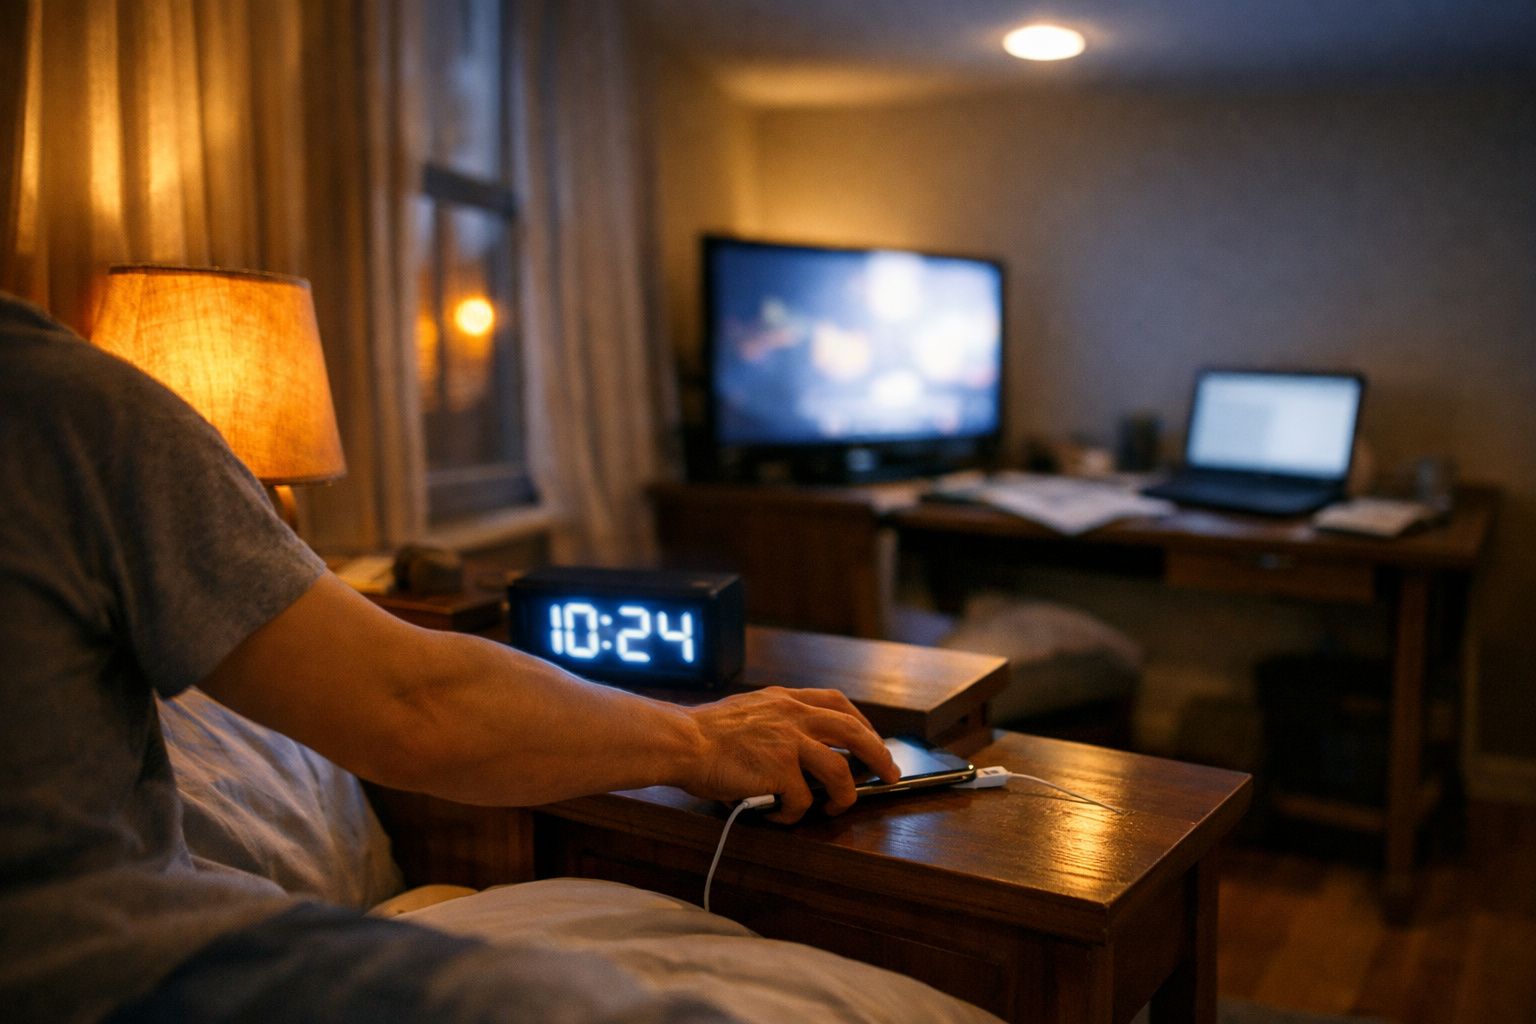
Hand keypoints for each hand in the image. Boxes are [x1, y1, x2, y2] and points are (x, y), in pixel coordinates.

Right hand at [679, 686, 899, 823]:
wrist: (681, 741)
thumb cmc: (704, 733)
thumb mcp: (748, 712)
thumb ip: (775, 723)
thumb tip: (797, 752)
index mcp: (785, 700)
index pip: (837, 703)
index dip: (862, 723)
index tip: (871, 738)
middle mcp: (793, 716)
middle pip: (854, 732)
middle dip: (879, 755)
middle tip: (890, 774)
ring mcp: (789, 742)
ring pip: (840, 772)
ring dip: (844, 795)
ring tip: (836, 808)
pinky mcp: (780, 771)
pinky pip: (802, 800)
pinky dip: (795, 814)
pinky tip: (779, 817)